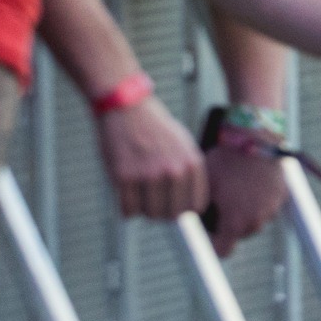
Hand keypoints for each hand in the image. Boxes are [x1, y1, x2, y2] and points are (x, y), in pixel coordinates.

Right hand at [97, 96, 208, 219]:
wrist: (127, 106)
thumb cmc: (154, 126)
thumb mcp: (183, 144)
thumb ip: (188, 172)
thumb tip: (189, 206)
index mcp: (191, 162)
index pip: (196, 205)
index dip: (186, 212)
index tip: (177, 210)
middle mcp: (173, 170)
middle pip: (172, 214)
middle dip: (164, 213)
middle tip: (155, 204)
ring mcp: (149, 175)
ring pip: (150, 214)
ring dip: (144, 210)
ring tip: (141, 194)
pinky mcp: (124, 177)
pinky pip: (128, 210)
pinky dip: (126, 208)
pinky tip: (127, 193)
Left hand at [203, 146, 287, 256]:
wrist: (255, 136)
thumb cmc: (224, 160)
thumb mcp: (203, 186)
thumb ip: (198, 210)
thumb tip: (190, 221)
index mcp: (236, 222)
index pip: (223, 251)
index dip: (211, 244)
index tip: (205, 229)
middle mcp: (257, 220)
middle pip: (239, 234)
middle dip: (228, 224)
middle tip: (218, 203)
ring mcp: (272, 207)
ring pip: (254, 219)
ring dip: (245, 212)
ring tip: (234, 190)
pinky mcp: (282, 194)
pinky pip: (267, 205)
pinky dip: (258, 199)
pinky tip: (248, 182)